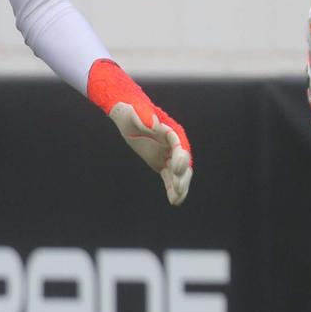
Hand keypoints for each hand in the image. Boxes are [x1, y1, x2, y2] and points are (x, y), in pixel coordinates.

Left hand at [87, 59, 193, 205]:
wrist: (127, 114)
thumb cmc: (131, 110)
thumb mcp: (135, 111)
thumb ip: (144, 116)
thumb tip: (154, 123)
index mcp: (170, 131)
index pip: (180, 145)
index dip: (180, 157)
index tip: (175, 167)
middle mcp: (173, 145)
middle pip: (184, 162)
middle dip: (182, 176)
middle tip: (178, 187)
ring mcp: (168, 155)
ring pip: (179, 173)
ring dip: (180, 186)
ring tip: (176, 200)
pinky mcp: (161, 163)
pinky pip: (169, 178)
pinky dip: (172, 189)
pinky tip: (174, 201)